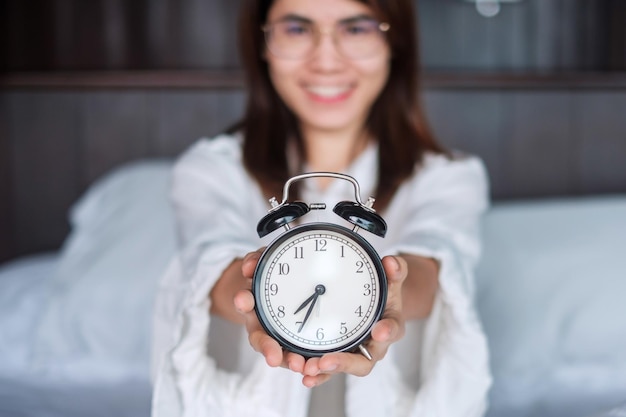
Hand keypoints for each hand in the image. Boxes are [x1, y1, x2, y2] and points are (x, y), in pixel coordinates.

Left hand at [234, 252, 408, 387]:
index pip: (391, 329)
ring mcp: (352, 353)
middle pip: (362, 362)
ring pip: (337, 368)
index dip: (387, 331)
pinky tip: (299, 372)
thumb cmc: (381, 292)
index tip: (380, 331)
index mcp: (389, 325)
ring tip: (306, 369)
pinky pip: (322, 367)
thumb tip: (391, 262)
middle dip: (343, 363)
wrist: (372, 303)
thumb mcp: (389, 278)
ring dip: (321, 371)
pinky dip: (311, 371)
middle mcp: (372, 346)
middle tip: (325, 361)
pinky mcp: (333, 354)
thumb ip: (394, 270)